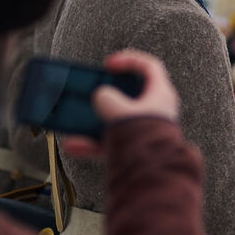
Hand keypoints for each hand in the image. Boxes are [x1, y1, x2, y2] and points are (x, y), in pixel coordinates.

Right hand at [62, 50, 179, 158]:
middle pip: (131, 95)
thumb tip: (102, 99)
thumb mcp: (117, 109)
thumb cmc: (143, 137)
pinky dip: (93, 144)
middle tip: (95, 91)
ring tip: (76, 119)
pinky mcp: (136, 150)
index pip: (149, 67)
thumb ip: (106, 98)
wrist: (152, 174)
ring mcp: (146, 131)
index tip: (109, 65)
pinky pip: (111, 142)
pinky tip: (73, 146)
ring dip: (96, 120)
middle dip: (110, 93)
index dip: (129, 60)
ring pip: (117, 120)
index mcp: (161, 95)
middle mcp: (157, 112)